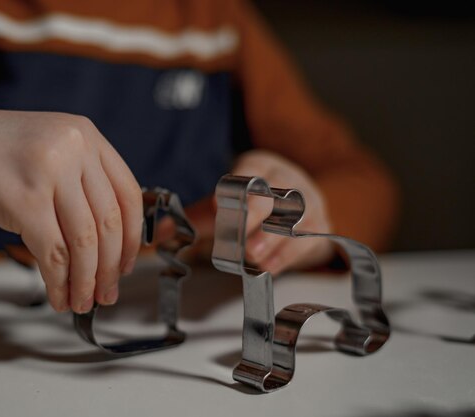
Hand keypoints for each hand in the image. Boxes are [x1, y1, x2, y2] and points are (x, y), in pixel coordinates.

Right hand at [0, 96, 142, 312]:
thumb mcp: (44, 151)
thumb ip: (76, 182)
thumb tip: (105, 242)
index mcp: (84, 135)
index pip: (128, 194)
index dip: (133, 237)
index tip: (129, 263)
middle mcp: (73, 147)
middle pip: (109, 222)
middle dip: (111, 267)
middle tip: (107, 292)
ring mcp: (47, 171)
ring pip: (84, 242)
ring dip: (86, 281)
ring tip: (83, 301)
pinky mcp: (20, 198)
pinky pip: (52, 253)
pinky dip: (59, 282)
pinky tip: (58, 295)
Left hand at [185, 150, 334, 274]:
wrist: (296, 212)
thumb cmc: (255, 206)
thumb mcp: (227, 205)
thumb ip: (196, 218)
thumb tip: (159, 232)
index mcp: (261, 166)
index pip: (251, 171)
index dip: (236, 187)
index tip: (217, 205)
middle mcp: (289, 179)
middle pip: (278, 192)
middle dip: (258, 215)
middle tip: (241, 237)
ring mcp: (310, 202)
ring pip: (298, 217)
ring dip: (274, 238)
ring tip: (253, 256)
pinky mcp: (322, 226)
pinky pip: (310, 239)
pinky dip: (288, 255)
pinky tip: (270, 267)